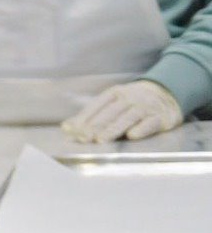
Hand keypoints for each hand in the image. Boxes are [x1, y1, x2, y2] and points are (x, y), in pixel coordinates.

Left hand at [63, 79, 183, 142]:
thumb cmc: (132, 101)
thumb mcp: (113, 102)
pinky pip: (150, 123)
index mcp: (115, 93)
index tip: (72, 130)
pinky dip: (142, 129)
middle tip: (83, 137)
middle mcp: (130, 98)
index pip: (97, 106)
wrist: (167, 93)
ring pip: (128, 118)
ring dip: (114, 129)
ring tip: (101, 139)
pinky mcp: (161, 117)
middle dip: (95, 126)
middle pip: (110, 112)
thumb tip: (66, 127)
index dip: (84, 118)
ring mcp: (146, 107)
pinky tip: (132, 135)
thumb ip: (92, 115)